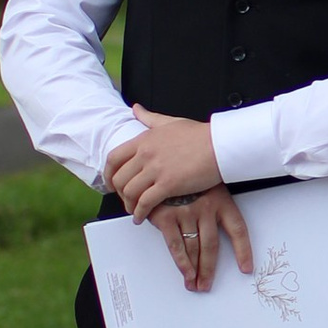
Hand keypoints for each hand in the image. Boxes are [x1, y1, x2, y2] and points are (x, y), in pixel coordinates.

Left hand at [105, 109, 223, 221]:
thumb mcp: (170, 121)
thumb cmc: (200, 135)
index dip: (108, 173)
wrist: (219, 145)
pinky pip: (145, 202)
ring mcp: (156, 169)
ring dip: (129, 205)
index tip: (111, 182)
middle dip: (119, 193)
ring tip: (134, 210)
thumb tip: (136, 109)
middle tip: (125, 199)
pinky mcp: (168, 184)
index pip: (114, 158)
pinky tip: (143, 217)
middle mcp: (146, 154)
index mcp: (144, 139)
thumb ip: (150, 118)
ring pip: (130, 192)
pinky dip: (140, 213)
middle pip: (119, 178)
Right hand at [151, 189, 252, 292]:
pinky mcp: (166, 216)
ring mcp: (186, 211)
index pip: (238, 230)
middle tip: (206, 285)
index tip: (246, 268)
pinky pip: (176, 246)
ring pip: (194, 249)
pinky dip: (181, 263)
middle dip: (209, 269)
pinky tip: (185, 273)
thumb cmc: (184, 179)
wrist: (158, 165)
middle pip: (212, 246)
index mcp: (221, 201)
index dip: (243, 251)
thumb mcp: (207, 186)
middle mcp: (206, 207)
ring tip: (194, 284)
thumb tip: (215, 234)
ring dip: (194, 270)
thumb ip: (213, 208)